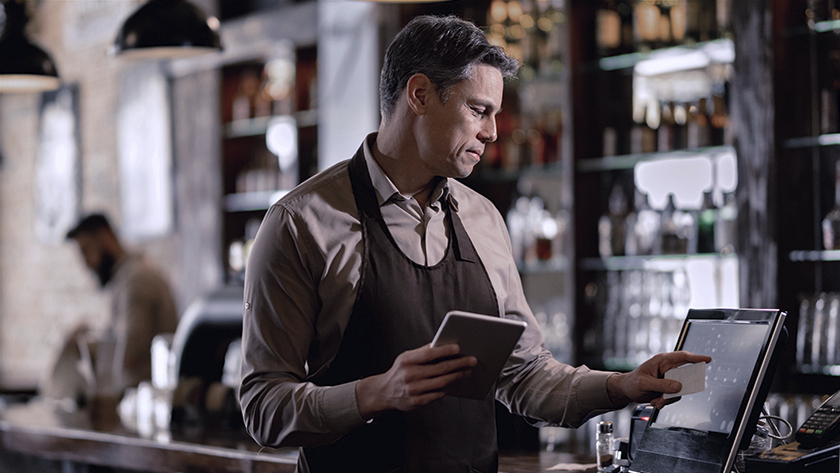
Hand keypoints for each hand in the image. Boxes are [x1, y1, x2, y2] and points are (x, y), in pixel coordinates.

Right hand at [355, 343, 476, 419]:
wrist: (384, 392)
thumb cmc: (399, 372)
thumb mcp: (406, 357)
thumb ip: (422, 351)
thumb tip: (442, 345)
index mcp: (407, 361)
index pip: (429, 354)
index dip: (445, 350)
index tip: (458, 348)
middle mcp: (410, 375)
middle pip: (440, 369)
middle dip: (459, 364)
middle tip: (471, 360)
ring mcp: (414, 390)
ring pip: (442, 383)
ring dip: (457, 376)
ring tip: (467, 371)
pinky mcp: (418, 402)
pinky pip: (438, 395)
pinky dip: (448, 388)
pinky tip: (455, 383)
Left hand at [606, 350, 711, 409]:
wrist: (627, 391)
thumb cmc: (633, 382)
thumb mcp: (645, 383)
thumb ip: (662, 385)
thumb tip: (678, 387)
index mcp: (662, 361)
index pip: (682, 357)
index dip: (696, 357)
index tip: (707, 360)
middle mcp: (667, 369)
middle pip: (685, 376)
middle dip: (680, 388)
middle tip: (673, 393)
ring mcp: (669, 379)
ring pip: (680, 390)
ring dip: (669, 398)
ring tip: (657, 400)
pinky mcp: (668, 389)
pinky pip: (674, 397)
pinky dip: (665, 401)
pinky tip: (655, 401)